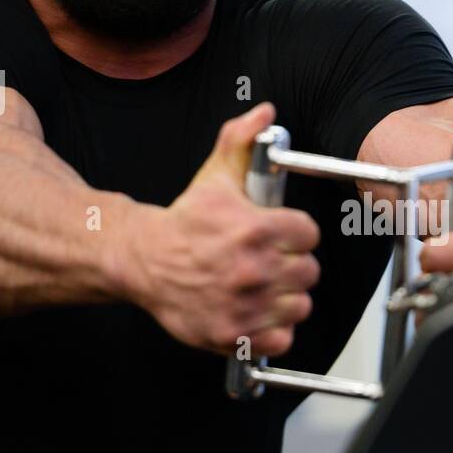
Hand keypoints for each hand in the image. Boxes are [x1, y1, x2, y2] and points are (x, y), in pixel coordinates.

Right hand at [119, 103, 320, 356]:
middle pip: (308, 271)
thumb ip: (241, 141)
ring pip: (299, 305)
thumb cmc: (183, 223)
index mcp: (255, 228)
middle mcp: (254, 269)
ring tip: (266, 286)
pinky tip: (259, 312)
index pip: (309, 234)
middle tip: (272, 260)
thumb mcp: (214, 176)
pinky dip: (274, 330)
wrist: (143, 262)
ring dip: (287, 297)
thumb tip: (264, 114)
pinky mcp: (234, 335)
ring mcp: (245, 305)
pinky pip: (282, 339)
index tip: (284, 234)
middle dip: (293, 264)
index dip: (297, 233)